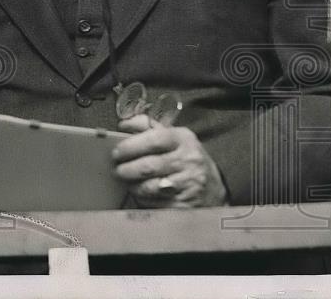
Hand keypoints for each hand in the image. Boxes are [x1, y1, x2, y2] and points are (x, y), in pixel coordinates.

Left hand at [112, 115, 227, 207]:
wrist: (213, 189)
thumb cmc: (186, 159)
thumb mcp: (173, 137)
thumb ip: (148, 127)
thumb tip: (124, 123)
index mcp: (183, 140)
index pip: (154, 140)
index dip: (130, 146)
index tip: (117, 152)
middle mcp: (189, 162)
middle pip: (148, 166)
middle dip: (126, 169)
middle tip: (117, 169)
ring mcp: (189, 186)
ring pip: (149, 187)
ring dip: (132, 185)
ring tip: (128, 181)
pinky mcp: (184, 206)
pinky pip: (154, 204)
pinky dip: (143, 199)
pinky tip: (142, 193)